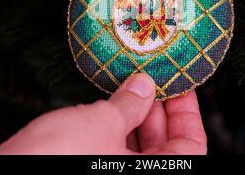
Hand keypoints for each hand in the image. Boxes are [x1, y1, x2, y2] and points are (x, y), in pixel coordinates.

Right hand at [0, 73, 206, 154]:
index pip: (191, 146)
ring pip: (136, 146)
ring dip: (135, 115)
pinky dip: (114, 125)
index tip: (181, 85)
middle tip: (153, 79)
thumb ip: (130, 104)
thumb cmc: (54, 162)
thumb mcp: (101, 124)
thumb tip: (145, 86)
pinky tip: (108, 103)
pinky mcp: (89, 170)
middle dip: (158, 108)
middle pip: (164, 144)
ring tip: (130, 85)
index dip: (188, 112)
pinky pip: (112, 148)